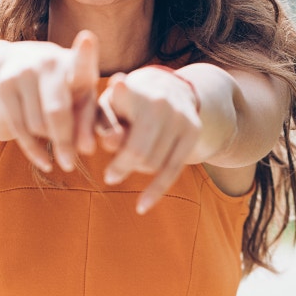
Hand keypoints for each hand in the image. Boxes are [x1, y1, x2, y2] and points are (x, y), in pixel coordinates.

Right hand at [0, 30, 99, 172]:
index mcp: (74, 63)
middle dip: (64, 142)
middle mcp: (48, 62)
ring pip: (38, 125)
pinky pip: (20, 129)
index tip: (88, 39)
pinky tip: (44, 161)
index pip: (81, 61)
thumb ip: (92, 122)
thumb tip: (87, 148)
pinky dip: (34, 151)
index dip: (85, 53)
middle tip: (70, 164)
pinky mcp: (3, 86)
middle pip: (56, 112)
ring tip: (56, 138)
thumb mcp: (81, 99)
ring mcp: (23, 72)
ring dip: (49, 140)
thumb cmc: (63, 88)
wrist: (16, 66)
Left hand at [96, 66, 212, 213]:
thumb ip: (103, 123)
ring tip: (128, 166)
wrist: (171, 88)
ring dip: (137, 170)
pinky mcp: (193, 131)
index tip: (112, 122)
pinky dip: (155, 191)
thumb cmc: (126, 102)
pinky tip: (141, 206)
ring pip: (153, 163)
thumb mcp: (108, 105)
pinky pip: (173, 170)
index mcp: (133, 90)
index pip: (122, 102)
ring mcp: (180, 116)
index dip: (118, 109)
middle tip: (109, 175)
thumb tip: (110, 142)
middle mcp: (160, 101)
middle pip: (137, 151)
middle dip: (121, 167)